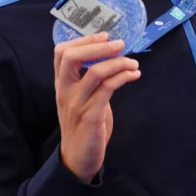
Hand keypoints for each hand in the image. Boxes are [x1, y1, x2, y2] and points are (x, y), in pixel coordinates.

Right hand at [54, 33, 140, 183]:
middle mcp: (65, 92)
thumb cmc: (83, 125)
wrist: (78, 159)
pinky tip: (134, 76)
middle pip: (71, 57)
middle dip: (98, 46)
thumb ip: (89, 79)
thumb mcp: (81, 98)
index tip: (104, 36)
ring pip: (94, 73)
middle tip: (120, 44)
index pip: (61, 53)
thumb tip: (110, 56)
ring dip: (119, 63)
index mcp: (62, 85)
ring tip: (134, 64)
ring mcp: (77, 104)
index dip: (83, 40)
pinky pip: (107, 90)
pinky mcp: (91, 116)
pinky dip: (123, 77)